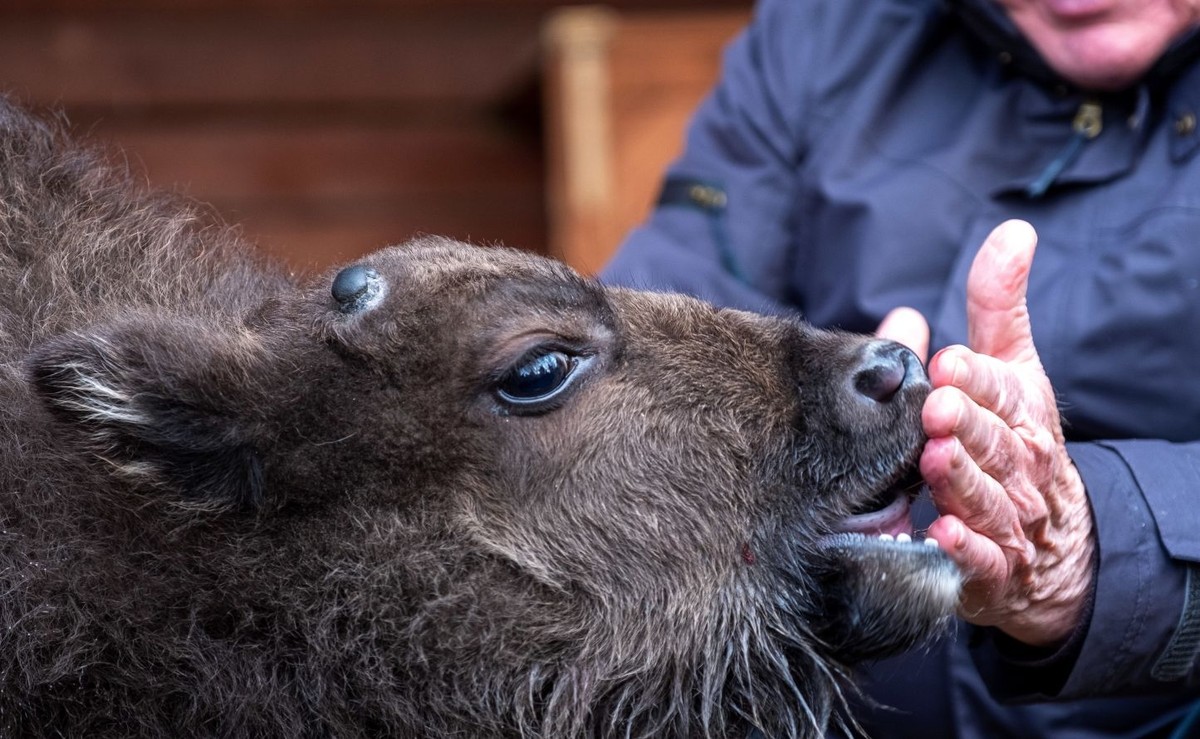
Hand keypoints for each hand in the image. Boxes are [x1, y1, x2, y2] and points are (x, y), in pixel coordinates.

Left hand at [916, 220, 1094, 645]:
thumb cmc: (1018, 438)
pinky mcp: (994, 567)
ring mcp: (1010, 519)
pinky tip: (941, 534)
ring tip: (935, 459)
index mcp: (1022, 412)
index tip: (949, 362)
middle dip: (968, 424)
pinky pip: (984, 560)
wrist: (1056, 543)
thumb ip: (999, 307)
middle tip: (937, 406)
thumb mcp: (1016, 368)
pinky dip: (967, 548)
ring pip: (989, 498)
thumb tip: (1012, 232)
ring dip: (963, 479)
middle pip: (995, 443)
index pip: (1004, 391)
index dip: (978, 378)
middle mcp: (1019, 465)